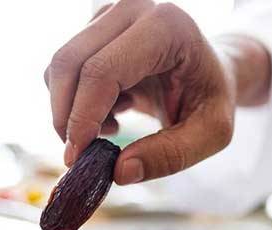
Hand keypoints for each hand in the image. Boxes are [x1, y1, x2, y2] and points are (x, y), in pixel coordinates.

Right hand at [44, 1, 236, 183]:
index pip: (102, 71)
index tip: (77, 157)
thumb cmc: (211, 97)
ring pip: (59, 67)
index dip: (82, 117)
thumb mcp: (211, 134)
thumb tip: (118, 172)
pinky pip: (63, 70)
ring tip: (110, 128)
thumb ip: (170, 155)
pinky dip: (74, 101)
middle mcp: (133, 9)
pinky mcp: (94, 27)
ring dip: (70, 110)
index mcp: (166, 26)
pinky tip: (109, 112)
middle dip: (65, 116)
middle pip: (69, 64)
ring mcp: (109, 14)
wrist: (211, 70)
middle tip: (80, 154)